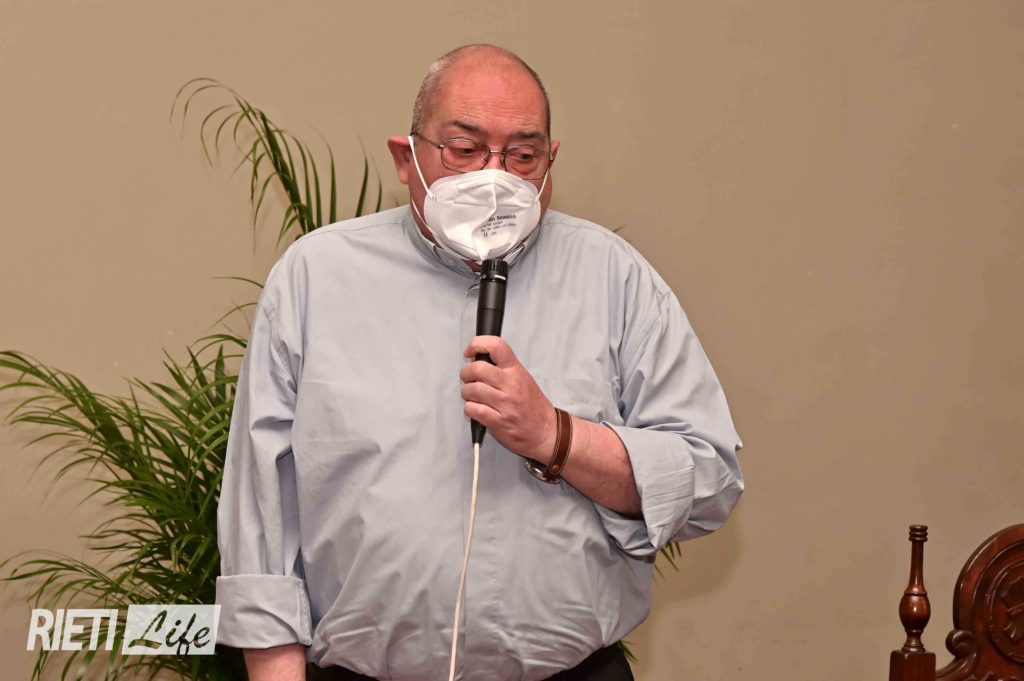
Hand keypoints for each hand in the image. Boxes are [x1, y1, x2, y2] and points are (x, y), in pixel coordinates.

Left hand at [460, 336, 556, 460]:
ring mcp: (505, 404)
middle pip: (477, 369)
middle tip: (468, 378)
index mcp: (516, 371)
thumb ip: (502, 369)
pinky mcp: (498, 421)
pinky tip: (476, 409)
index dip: (477, 344)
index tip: (470, 352)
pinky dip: (469, 408)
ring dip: (466, 392)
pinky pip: (473, 409)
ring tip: (473, 396)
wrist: (547, 432)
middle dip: (466, 373)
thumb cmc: (533, 405)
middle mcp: (511, 385)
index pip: (496, 346)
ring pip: (472, 390)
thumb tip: (476, 360)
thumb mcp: (523, 379)